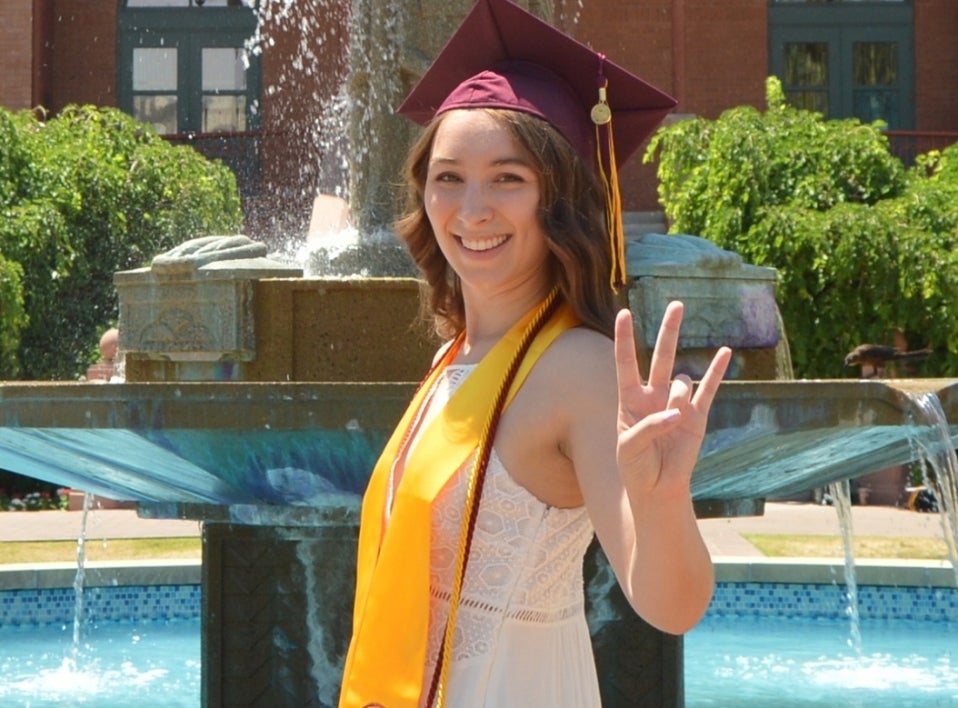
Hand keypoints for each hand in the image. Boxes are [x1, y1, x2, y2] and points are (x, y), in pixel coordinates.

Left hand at [614, 302, 730, 499]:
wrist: (657, 488)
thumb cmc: (635, 466)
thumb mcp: (629, 447)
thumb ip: (648, 427)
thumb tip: (676, 412)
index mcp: (629, 399)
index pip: (626, 362)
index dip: (625, 339)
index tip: (624, 313)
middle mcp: (653, 395)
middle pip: (661, 356)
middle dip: (669, 330)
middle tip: (677, 304)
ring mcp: (677, 404)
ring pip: (682, 384)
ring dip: (677, 400)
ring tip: (672, 424)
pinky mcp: (697, 416)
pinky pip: (709, 389)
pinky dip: (717, 371)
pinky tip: (725, 352)